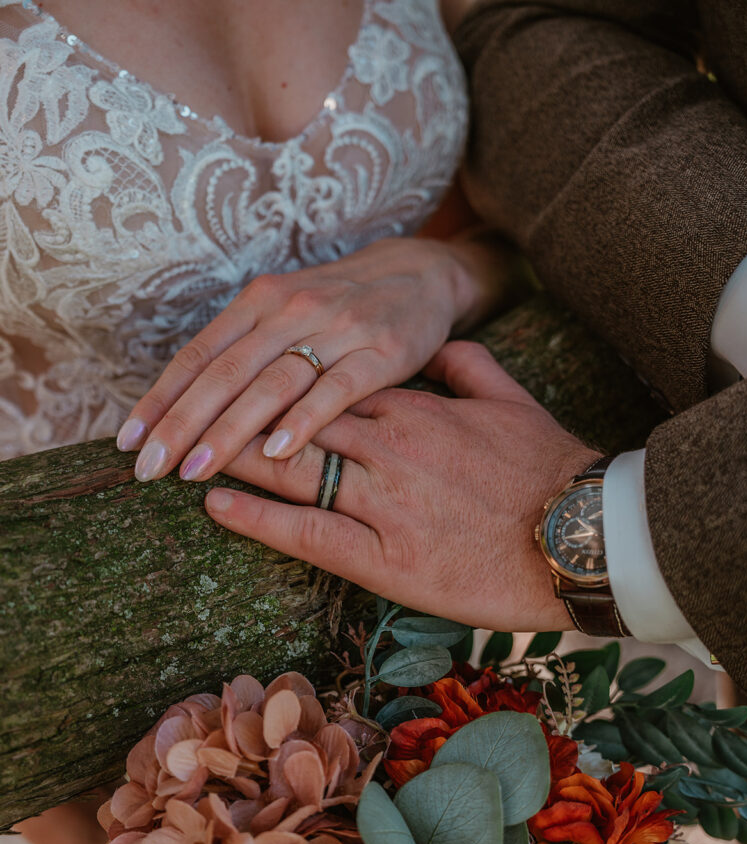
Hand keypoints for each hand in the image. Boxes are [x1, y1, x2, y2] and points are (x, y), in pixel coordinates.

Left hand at [117, 235, 509, 482]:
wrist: (421, 274)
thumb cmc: (342, 304)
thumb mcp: (286, 310)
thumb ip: (244, 348)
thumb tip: (186, 402)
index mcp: (260, 301)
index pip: (198, 354)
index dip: (160, 398)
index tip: (130, 441)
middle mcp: (291, 310)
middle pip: (225, 372)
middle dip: (182, 423)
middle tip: (150, 469)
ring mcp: (337, 330)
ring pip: (272, 383)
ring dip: (230, 430)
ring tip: (196, 470)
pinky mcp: (380, 352)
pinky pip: (337, 390)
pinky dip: (305, 420)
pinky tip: (279, 452)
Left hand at [204, 342, 598, 631]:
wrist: (581, 537)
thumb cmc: (549, 470)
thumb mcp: (511, 401)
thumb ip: (468, 367)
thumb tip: (443, 349)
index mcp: (415, 407)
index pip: (324, 387)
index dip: (274, 388)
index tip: (235, 385)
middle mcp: (389, 444)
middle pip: (290, 419)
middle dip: (231, 416)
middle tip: (181, 417)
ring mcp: (384, 499)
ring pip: (289, 468)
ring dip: (228, 458)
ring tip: (178, 456)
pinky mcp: (386, 556)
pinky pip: (307, 532)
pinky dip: (257, 517)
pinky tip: (216, 506)